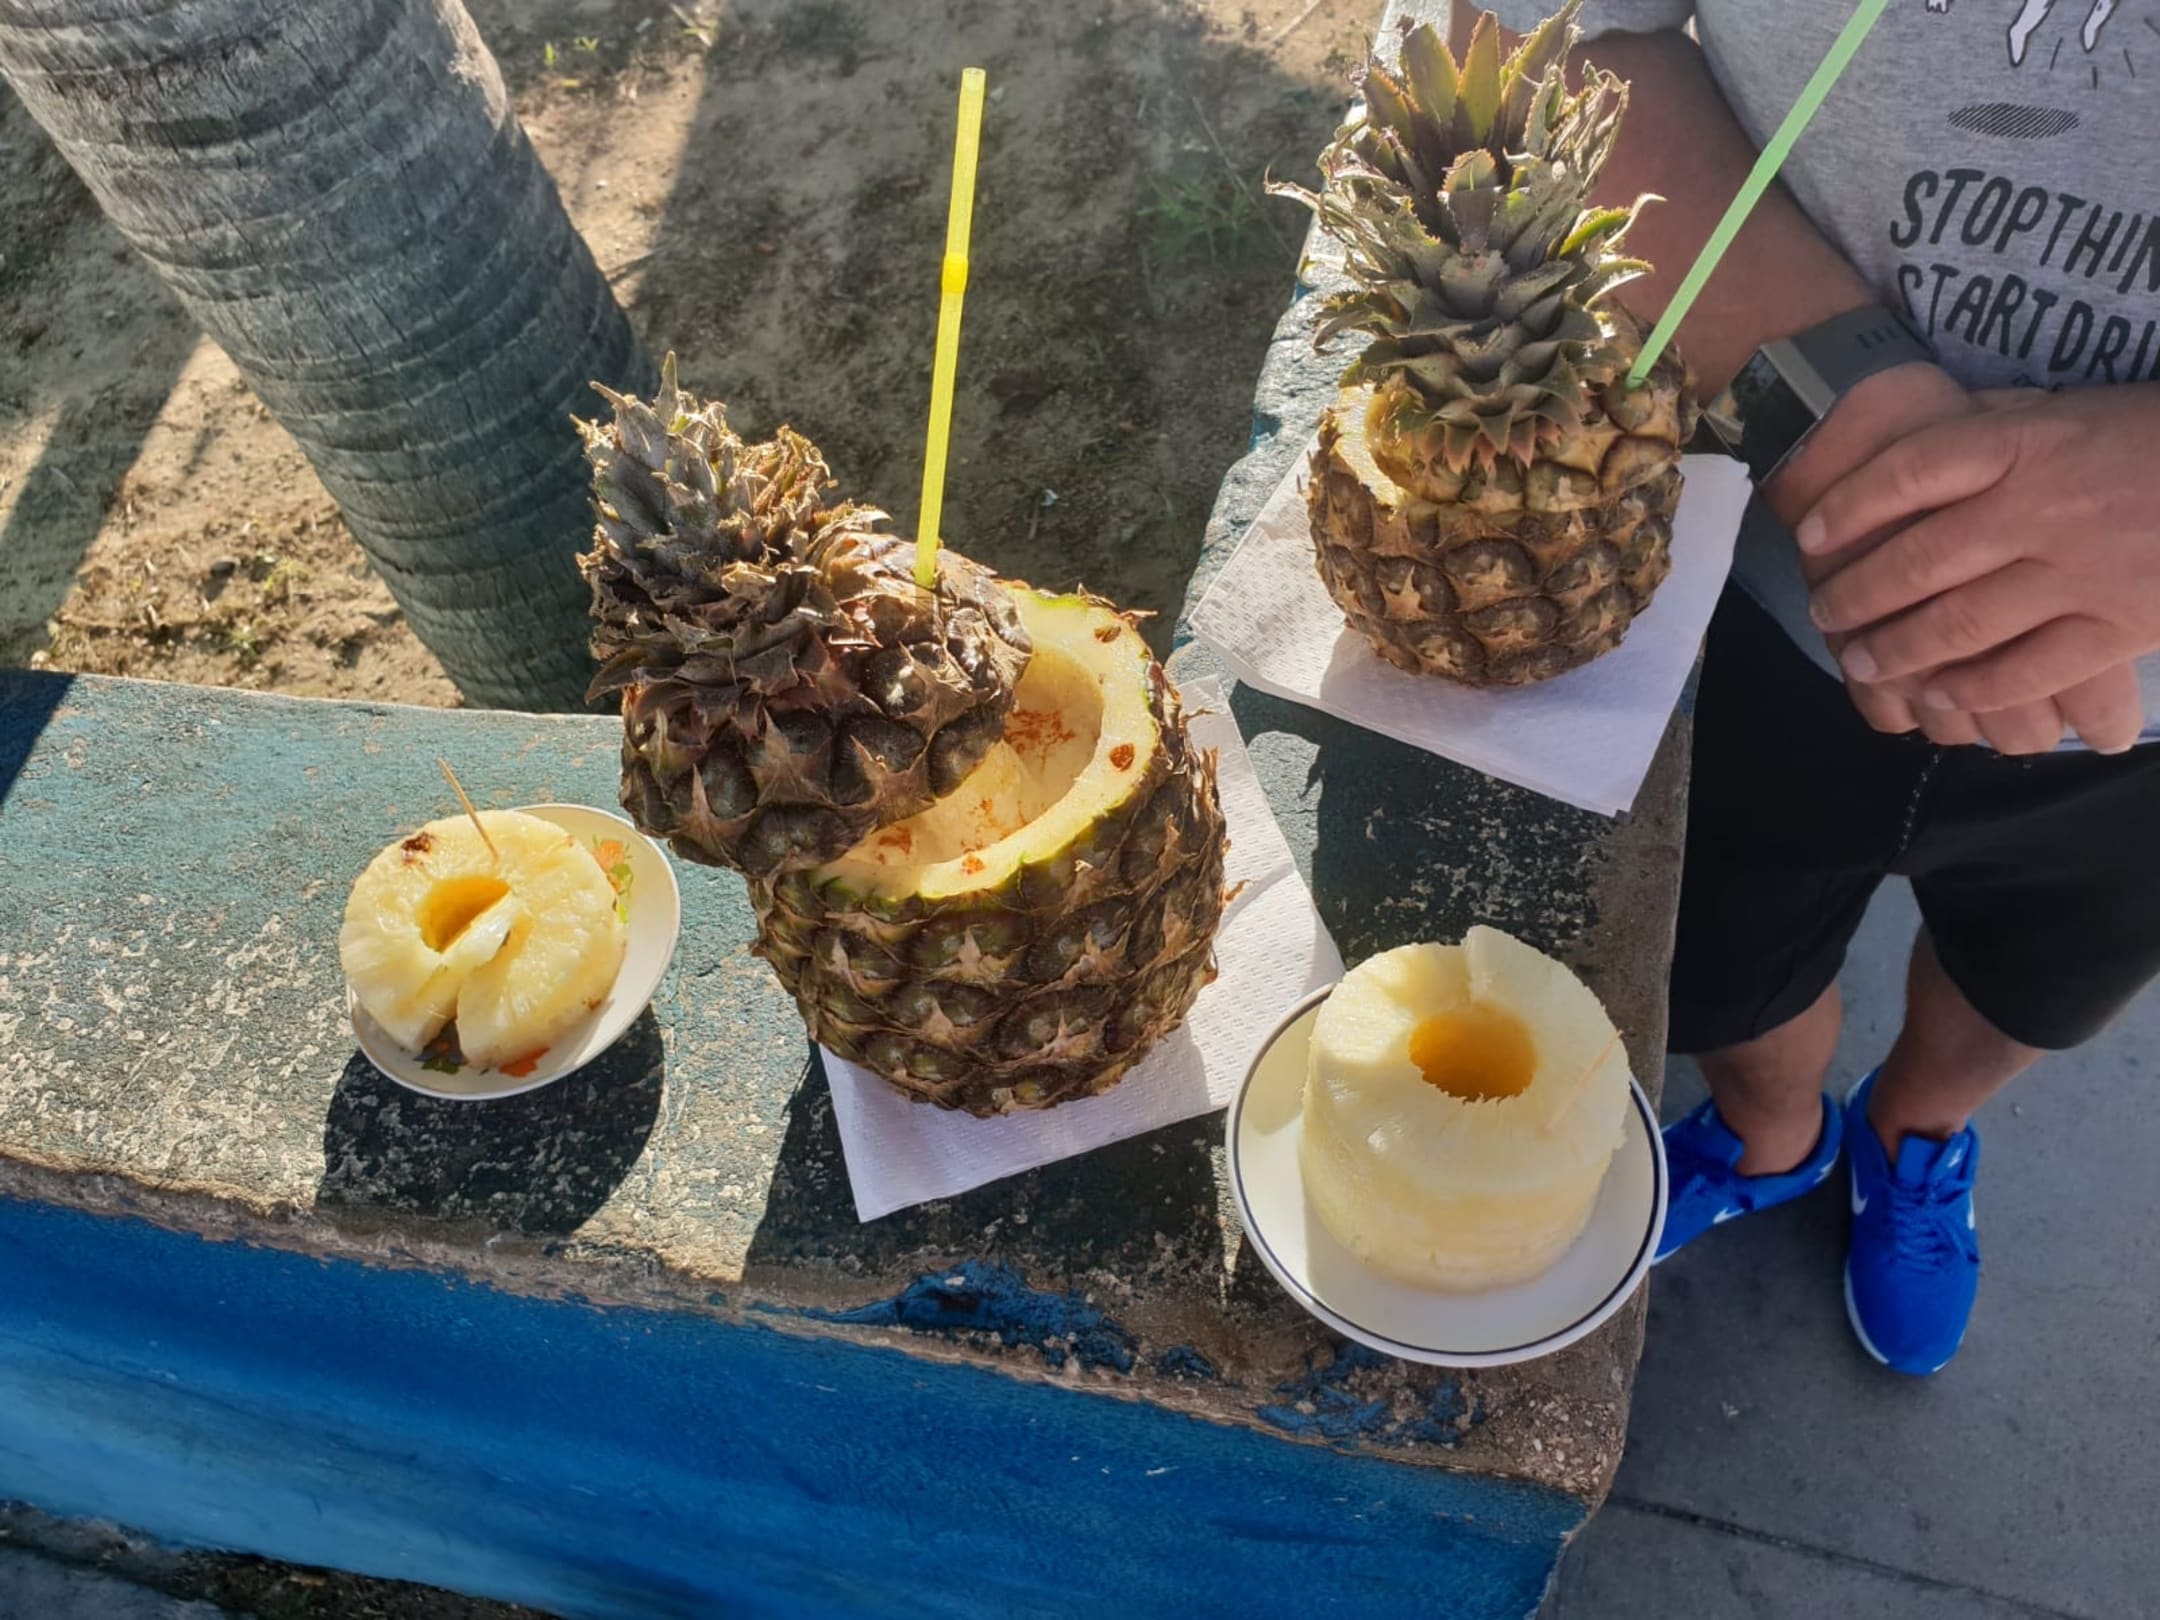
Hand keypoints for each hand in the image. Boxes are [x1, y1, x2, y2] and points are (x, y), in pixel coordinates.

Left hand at [1800, 385, 2159, 754]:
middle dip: (1858, 592)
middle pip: (1920, 557)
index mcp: (2032, 442)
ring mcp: (2082, 571)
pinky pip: (2028, 669)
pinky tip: (1940, 697)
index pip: (1913, 469)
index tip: (1811, 533)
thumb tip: (1926, 431)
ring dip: (1897, 649)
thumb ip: (2001, 426)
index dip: (1849, 504)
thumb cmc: (2155, 437)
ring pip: (1960, 622)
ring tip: (1861, 659)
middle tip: (1824, 611)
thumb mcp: (2075, 410)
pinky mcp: (2121, 626)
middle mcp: (2044, 507)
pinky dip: (1974, 689)